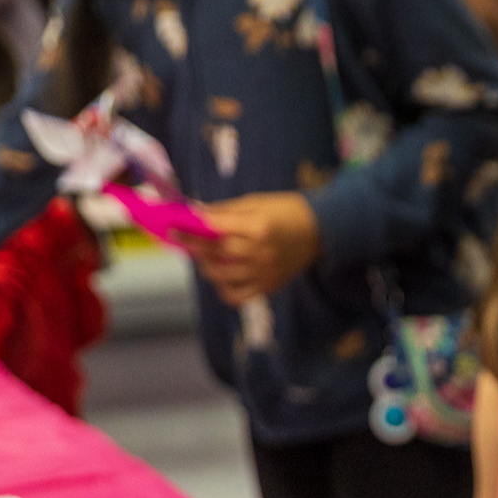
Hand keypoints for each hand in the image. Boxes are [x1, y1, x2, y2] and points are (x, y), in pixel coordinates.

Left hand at [183, 193, 320, 304]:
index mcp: (258, 227)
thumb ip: (225, 210)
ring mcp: (264, 273)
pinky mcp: (268, 286)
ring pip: (221, 276)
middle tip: (185, 240)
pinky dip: (224, 289)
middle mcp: (260, 252)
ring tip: (206, 257)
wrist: (322, 231)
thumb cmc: (287, 211)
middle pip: (215, 252)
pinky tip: (222, 277)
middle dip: (194, 246)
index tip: (174, 227)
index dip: (191, 229)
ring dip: (206, 267)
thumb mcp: (256, 202)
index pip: (215, 230)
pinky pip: (237, 296)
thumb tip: (194, 211)